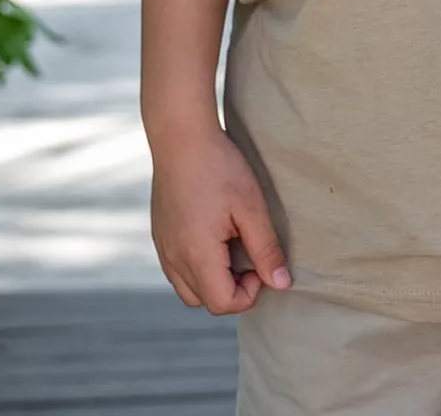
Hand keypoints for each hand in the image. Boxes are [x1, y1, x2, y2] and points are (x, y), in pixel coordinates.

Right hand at [149, 127, 291, 314]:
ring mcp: (163, 247)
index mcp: (196, 255)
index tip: (260, 260)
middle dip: (231, 287)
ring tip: (230, 243)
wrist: (180, 136)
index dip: (249, 292)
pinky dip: (197, 265)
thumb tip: (281, 284)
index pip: (223, 304)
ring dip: (213, 279)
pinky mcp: (160, 235)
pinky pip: (177, 269)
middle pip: (205, 301)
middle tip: (247, 251)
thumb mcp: (250, 207)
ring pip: (188, 288)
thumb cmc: (219, 167)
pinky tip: (213, 233)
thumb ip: (266, 249)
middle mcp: (173, 258)